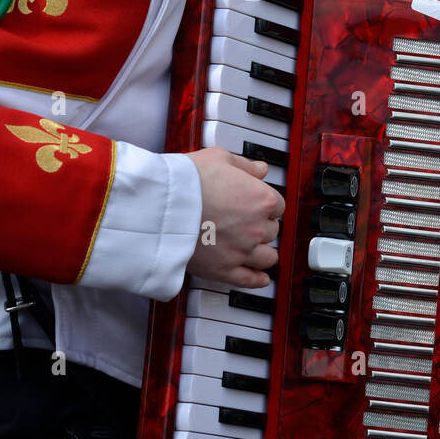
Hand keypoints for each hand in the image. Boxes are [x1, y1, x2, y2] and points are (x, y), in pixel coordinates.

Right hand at [185, 147, 283, 288]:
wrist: (162, 205)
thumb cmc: (188, 180)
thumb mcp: (220, 158)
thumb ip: (245, 165)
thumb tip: (260, 169)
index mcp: (261, 199)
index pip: (277, 205)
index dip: (265, 204)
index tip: (256, 204)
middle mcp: (257, 227)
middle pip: (272, 230)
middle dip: (261, 225)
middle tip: (247, 222)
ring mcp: (242, 251)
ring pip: (268, 257)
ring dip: (263, 252)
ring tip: (254, 248)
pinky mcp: (225, 270)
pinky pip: (250, 280)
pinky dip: (258, 279)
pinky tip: (260, 277)